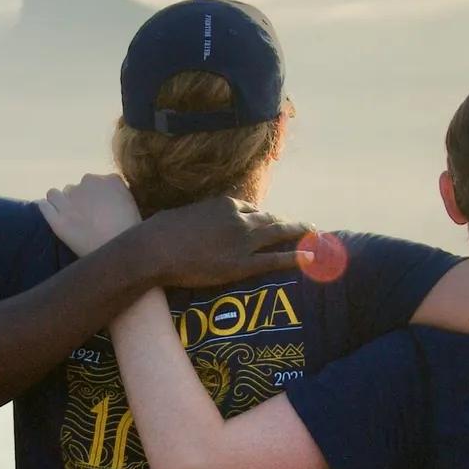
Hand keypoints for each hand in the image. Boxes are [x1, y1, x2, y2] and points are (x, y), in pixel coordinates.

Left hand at [38, 173, 140, 255]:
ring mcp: (70, 199)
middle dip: (78, 200)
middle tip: (84, 218)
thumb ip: (119, 195)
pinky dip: (46, 209)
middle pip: (75, 188)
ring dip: (60, 203)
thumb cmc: (132, 234)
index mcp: (110, 180)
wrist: (120, 254)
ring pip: (56, 194)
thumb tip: (109, 198)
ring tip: (67, 218)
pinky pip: (43, 205)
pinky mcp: (57, 218)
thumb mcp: (134, 207)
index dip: (95, 196)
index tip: (98, 209)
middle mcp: (88, 183)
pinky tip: (51, 215)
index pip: (95, 182)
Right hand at [138, 196, 313, 289]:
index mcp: (225, 204)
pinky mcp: (241, 264)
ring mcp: (243, 241)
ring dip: (298, 234)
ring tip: (314, 235)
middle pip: (271, 219)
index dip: (262, 217)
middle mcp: (239, 219)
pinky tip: (310, 256)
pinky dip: (295, 257)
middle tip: (305, 227)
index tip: (270, 222)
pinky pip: (274, 259)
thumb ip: (199, 216)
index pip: (251, 209)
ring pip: (278, 234)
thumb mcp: (183, 213)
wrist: (155, 249)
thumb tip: (194, 220)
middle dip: (288, 224)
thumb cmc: (160, 231)